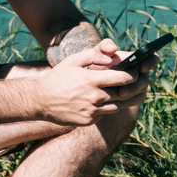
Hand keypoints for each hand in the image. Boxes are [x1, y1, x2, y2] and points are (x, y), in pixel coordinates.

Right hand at [35, 40, 149, 124]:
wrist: (40, 101)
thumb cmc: (57, 78)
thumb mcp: (73, 61)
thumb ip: (93, 55)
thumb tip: (112, 56)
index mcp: (92, 80)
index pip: (123, 78)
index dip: (133, 74)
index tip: (135, 72)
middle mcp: (95, 97)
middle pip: (124, 93)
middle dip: (132, 87)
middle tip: (133, 83)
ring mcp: (92, 111)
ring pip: (117, 106)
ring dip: (119, 99)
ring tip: (115, 91)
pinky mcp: (89, 121)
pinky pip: (104, 114)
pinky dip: (105, 108)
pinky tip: (97, 102)